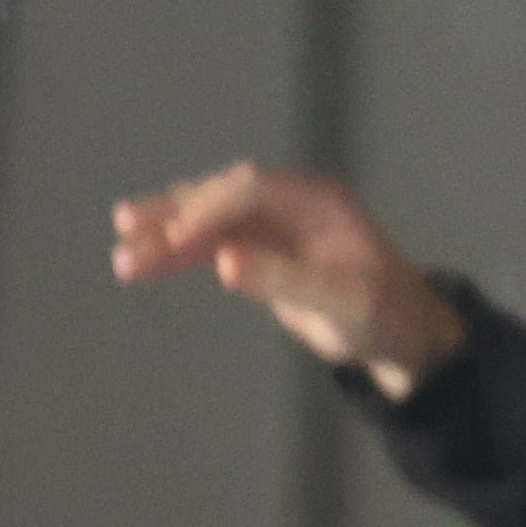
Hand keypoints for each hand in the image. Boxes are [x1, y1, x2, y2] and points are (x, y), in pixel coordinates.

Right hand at [108, 164, 464, 397]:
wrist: (403, 335)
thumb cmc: (382, 313)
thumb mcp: (339, 299)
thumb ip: (283, 279)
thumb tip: (226, 261)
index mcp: (317, 200)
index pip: (252, 191)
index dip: (210, 209)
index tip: (175, 238)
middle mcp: (292, 203)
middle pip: (222, 198)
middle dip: (175, 216)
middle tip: (127, 232)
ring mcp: (274, 225)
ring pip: (210, 221)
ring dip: (167, 236)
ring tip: (122, 254)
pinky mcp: (261, 250)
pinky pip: (211, 243)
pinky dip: (180, 253)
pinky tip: (145, 257)